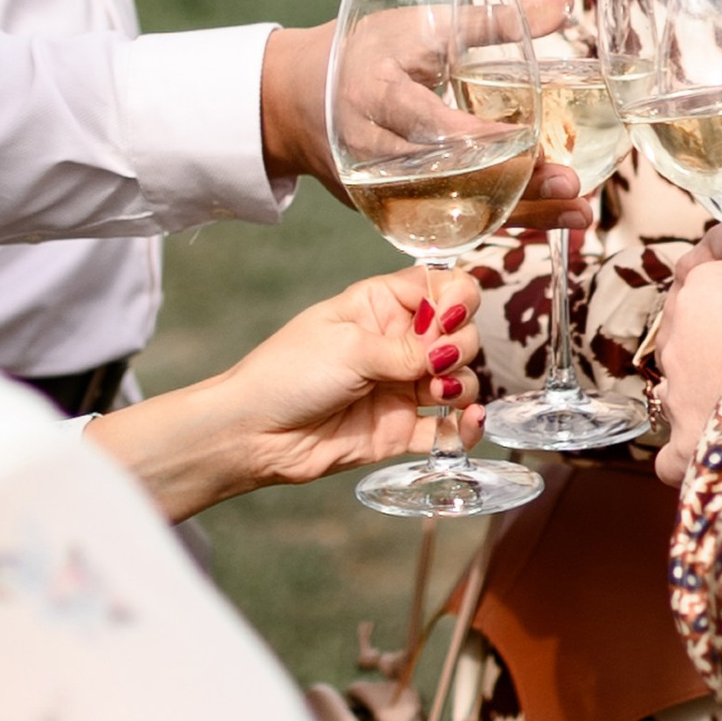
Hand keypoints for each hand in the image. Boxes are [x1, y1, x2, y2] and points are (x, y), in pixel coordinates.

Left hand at [88, 271, 484, 521]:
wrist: (253, 433)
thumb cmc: (287, 373)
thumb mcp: (349, 347)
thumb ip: (407, 349)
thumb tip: (453, 350)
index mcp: (380, 306)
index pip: (440, 287)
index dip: (457, 298)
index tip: (450, 316)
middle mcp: (397, 343)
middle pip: (458, 333)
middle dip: (459, 344)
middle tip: (435, 361)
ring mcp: (401, 388)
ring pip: (459, 379)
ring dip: (462, 384)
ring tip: (437, 392)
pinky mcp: (400, 430)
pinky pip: (446, 429)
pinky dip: (464, 426)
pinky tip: (468, 421)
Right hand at [259, 7, 589, 230]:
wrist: (295, 99)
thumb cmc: (365, 52)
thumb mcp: (422, 27)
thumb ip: (493, 21)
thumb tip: (564, 3)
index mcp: (375, 95)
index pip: (429, 123)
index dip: (479, 137)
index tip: (531, 139)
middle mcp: (372, 151)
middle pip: (449, 179)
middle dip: (513, 187)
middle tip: (571, 183)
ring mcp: (377, 189)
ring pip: (453, 210)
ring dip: (520, 214)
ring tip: (577, 213)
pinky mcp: (385, 210)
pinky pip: (445, 221)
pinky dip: (496, 221)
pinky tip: (545, 220)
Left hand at [648, 244, 721, 490]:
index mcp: (699, 297)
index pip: (707, 267)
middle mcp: (675, 342)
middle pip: (690, 320)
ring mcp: (674, 395)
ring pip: (681, 377)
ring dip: (709, 377)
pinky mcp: (682, 444)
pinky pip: (675, 444)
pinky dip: (695, 441)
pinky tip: (720, 441)